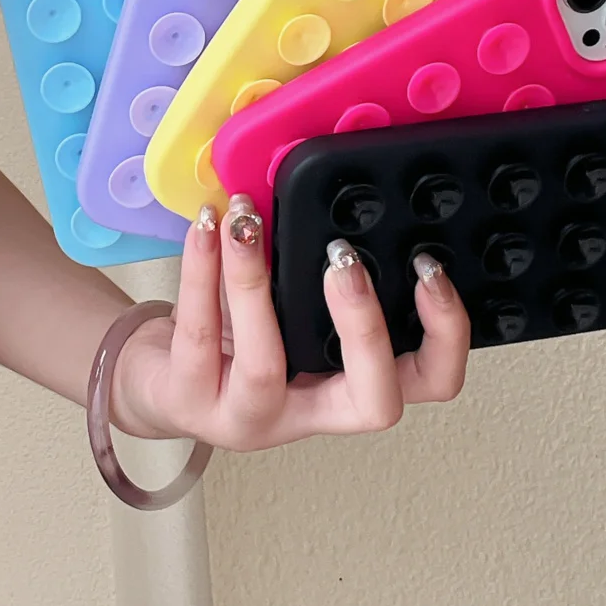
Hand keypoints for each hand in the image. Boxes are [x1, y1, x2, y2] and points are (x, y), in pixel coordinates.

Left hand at [111, 194, 470, 450]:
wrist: (159, 380)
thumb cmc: (232, 338)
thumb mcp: (286, 307)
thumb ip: (313, 271)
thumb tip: (328, 186)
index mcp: (346, 386)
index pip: (429, 381)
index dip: (446, 334)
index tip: (428, 266)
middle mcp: (307, 414)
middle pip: (374, 404)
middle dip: (365, 326)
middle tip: (344, 259)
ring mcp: (247, 418)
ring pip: (264, 362)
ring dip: (257, 279)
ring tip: (248, 217)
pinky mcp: (189, 401)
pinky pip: (197, 330)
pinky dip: (202, 267)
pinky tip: (207, 226)